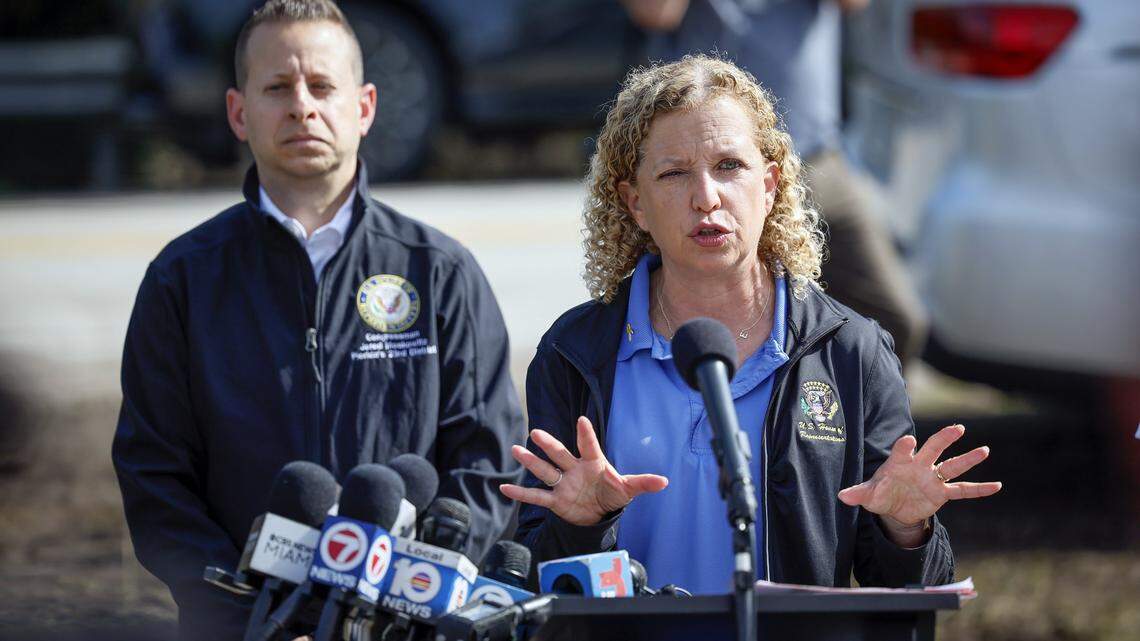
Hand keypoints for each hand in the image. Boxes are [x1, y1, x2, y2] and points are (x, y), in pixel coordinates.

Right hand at [499, 416, 668, 525]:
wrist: (599, 512)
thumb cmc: (613, 494)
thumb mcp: (628, 489)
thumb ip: (643, 483)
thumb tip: (665, 481)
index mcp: (594, 463)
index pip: (590, 446)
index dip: (586, 435)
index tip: (581, 420)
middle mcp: (575, 470)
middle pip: (560, 455)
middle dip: (549, 445)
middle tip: (536, 432)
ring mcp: (563, 484)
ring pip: (545, 472)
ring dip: (531, 462)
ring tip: (516, 450)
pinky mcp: (556, 501)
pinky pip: (536, 497)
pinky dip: (521, 494)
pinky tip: (505, 489)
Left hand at [838, 424, 1000, 531]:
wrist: (893, 507)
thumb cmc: (880, 494)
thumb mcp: (868, 495)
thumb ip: (858, 494)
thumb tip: (843, 497)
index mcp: (899, 463)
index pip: (902, 451)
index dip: (904, 446)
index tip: (908, 441)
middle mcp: (919, 466)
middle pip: (933, 449)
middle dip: (944, 439)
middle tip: (957, 428)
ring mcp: (932, 478)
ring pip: (952, 466)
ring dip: (968, 460)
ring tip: (984, 450)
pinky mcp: (942, 493)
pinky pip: (963, 490)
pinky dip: (979, 489)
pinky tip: (997, 485)